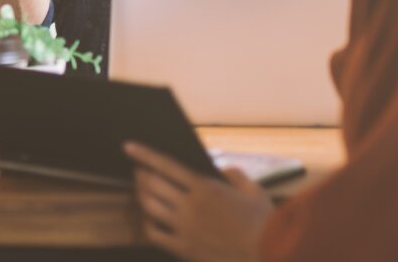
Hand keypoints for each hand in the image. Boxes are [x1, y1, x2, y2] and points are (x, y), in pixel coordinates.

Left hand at [125, 142, 271, 261]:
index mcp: (205, 188)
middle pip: (152, 185)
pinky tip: (149, 219)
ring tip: (141, 191)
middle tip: (138, 171)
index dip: (144, 155)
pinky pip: (154, 234)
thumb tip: (223, 169)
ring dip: (141, 196)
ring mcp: (184, 228)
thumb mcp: (255, 192)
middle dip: (141, 175)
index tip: (128, 146)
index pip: (167, 165)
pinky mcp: (183, 248)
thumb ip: (236, 175)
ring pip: (149, 207)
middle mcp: (189, 206)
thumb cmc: (266, 224)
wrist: (270, 255)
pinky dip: (147, 224)